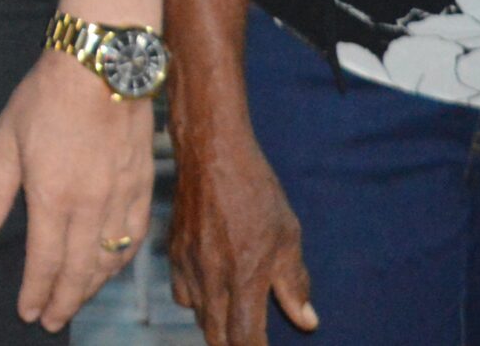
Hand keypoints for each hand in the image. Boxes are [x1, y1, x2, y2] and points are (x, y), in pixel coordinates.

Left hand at [0, 50, 154, 332]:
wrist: (100, 65)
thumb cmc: (45, 97)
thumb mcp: (5, 140)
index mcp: (52, 197)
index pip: (45, 262)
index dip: (36, 292)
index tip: (28, 312)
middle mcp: (91, 206)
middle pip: (79, 271)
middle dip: (64, 301)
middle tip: (51, 320)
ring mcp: (121, 197)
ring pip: (109, 259)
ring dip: (92, 286)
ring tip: (75, 299)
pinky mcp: (142, 185)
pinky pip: (134, 236)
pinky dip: (121, 259)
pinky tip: (110, 266)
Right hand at [170, 126, 316, 343]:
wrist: (211, 153)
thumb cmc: (256, 191)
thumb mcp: (288, 236)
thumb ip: (294, 283)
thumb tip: (306, 321)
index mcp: (245, 276)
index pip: (245, 338)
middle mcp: (212, 277)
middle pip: (216, 336)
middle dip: (235, 344)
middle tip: (253, 337)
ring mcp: (188, 265)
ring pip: (198, 316)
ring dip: (217, 324)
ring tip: (235, 315)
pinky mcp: (174, 251)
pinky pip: (182, 293)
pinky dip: (198, 301)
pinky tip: (214, 287)